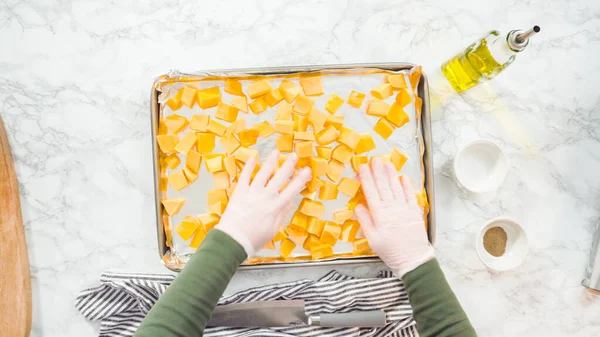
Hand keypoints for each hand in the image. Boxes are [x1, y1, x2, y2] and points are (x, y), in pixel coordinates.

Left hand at [215, 151, 311, 257]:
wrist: (233, 240)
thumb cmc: (254, 239)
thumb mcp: (273, 229)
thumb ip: (282, 214)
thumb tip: (290, 202)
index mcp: (276, 207)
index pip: (292, 190)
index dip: (301, 179)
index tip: (307, 170)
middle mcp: (265, 197)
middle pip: (279, 178)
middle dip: (288, 165)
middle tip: (294, 155)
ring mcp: (252, 193)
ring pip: (263, 174)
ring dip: (270, 162)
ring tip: (276, 152)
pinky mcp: (239, 192)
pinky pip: (245, 177)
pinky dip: (248, 167)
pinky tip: (252, 159)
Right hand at [354, 158, 433, 277]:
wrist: (413, 259)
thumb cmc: (390, 251)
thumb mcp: (372, 239)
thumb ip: (365, 221)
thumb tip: (358, 206)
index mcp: (380, 215)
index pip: (371, 192)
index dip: (366, 178)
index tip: (362, 167)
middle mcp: (392, 208)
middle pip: (383, 186)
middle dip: (377, 171)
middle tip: (373, 159)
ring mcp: (404, 208)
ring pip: (396, 187)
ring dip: (391, 174)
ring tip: (386, 163)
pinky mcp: (414, 211)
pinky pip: (410, 195)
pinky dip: (406, 185)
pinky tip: (402, 177)